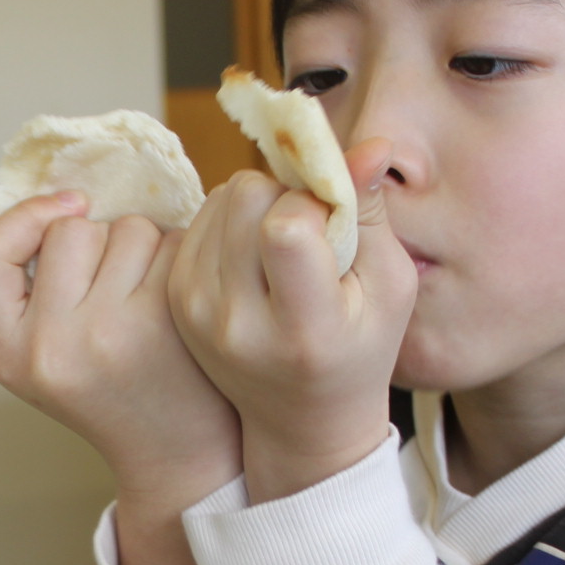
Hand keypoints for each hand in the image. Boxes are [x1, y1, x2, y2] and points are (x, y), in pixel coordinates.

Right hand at [0, 192, 241, 564]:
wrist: (179, 455)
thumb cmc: (114, 392)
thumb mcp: (44, 358)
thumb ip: (34, 290)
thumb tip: (65, 195)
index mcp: (8, 355)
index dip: (22, 219)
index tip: (66, 212)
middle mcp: (49, 346)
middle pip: (67, 231)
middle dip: (101, 241)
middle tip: (121, 293)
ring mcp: (106, 333)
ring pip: (124, 228)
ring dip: (146, 246)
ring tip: (152, 298)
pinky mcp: (162, 321)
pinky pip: (170, 242)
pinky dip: (181, 257)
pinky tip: (182, 298)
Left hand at [169, 145, 415, 502]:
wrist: (299, 420)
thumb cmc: (359, 348)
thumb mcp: (390, 287)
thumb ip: (372, 214)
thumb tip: (369, 144)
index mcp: (301, 330)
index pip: (286, 227)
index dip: (314, 202)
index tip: (332, 223)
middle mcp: (236, 324)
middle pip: (245, 196)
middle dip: (286, 194)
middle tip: (310, 231)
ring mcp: (195, 313)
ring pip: (219, 199)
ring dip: (258, 204)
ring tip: (283, 248)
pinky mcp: (174, 299)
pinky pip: (201, 217)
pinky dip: (232, 220)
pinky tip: (255, 257)